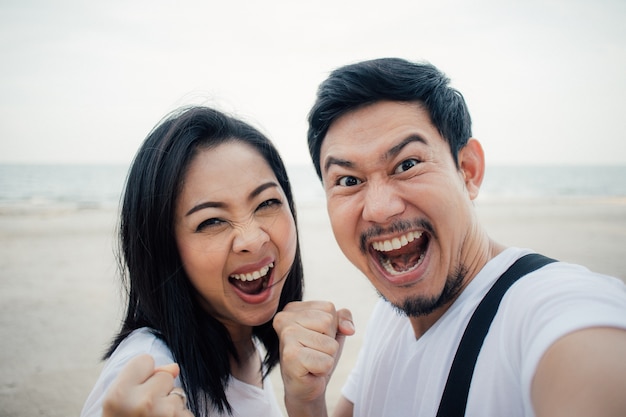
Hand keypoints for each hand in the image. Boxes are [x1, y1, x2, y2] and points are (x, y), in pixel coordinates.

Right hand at [102, 354, 193, 416]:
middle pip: (165, 375)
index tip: (133, 393)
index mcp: (118, 395)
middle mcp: (141, 404)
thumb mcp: (120, 401)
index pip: (144, 360)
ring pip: (178, 393)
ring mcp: (164, 415)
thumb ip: (142, 377)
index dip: (141, 375)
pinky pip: (186, 411)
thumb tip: (175, 368)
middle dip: (158, 390)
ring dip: (170, 407)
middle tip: (143, 413)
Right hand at [273, 301, 353, 415]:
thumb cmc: (317, 355)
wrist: (305, 386)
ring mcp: (286, 336)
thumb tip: (349, 329)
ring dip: (327, 358)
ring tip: (312, 361)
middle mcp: (284, 319)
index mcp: (292, 309)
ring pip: (329, 344)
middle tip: (314, 352)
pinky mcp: (291, 356)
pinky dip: (323, 370)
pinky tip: (309, 371)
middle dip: (329, 342)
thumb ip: (343, 318)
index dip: (331, 328)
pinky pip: (326, 362)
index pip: (329, 308)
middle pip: (328, 322)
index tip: (315, 339)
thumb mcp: (333, 330)